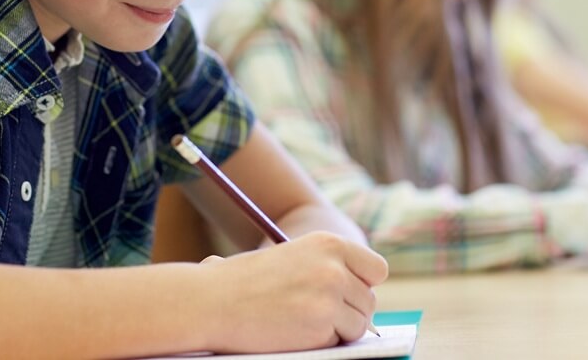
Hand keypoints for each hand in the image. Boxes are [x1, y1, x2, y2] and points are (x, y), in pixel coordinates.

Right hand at [199, 231, 387, 352]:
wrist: (211, 301)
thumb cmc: (242, 282)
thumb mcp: (290, 257)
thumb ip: (325, 268)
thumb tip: (360, 291)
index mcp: (329, 243)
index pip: (376, 269)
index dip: (362, 285)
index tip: (346, 294)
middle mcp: (335, 267)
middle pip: (369, 301)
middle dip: (348, 312)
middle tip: (314, 314)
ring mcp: (331, 297)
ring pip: (359, 325)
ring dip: (336, 330)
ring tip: (301, 322)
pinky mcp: (322, 325)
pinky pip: (340, 342)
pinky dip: (323, 343)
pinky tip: (294, 333)